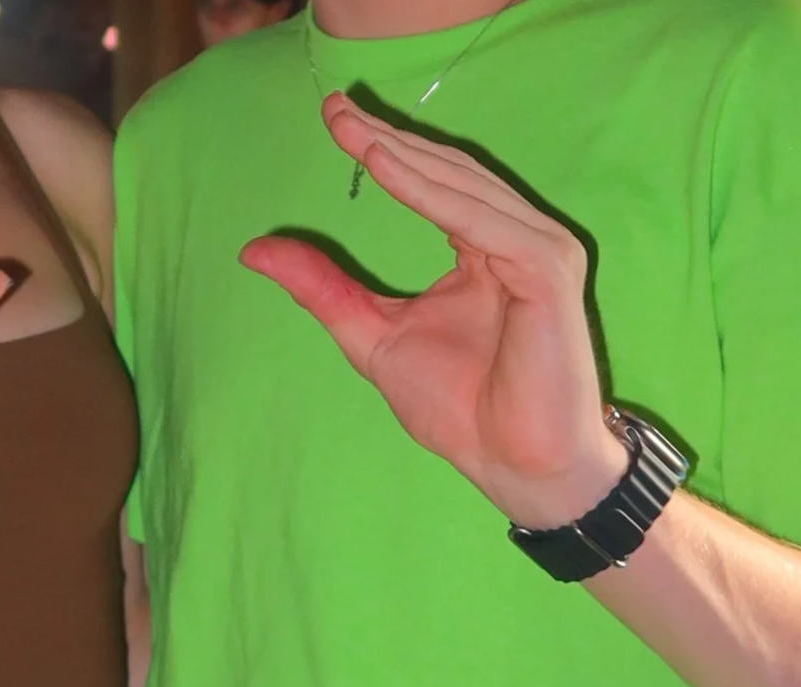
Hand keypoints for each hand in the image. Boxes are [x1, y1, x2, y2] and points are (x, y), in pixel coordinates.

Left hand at [240, 93, 626, 528]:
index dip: (381, 149)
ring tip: (351, 130)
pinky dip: (431, 195)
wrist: (511, 464)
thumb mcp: (371, 334)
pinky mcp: (547, 271)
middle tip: (334, 109)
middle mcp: (515, 239)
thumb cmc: (459, 406)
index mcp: (483, 248)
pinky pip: (483, 222)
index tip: (332, 118)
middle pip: (446, 173)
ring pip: (463, 188)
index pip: (430, 184)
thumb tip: (253, 249)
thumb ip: (322, 288)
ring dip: (404, 154)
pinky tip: (384, 167)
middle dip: (388, 137)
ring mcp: (538, 251)